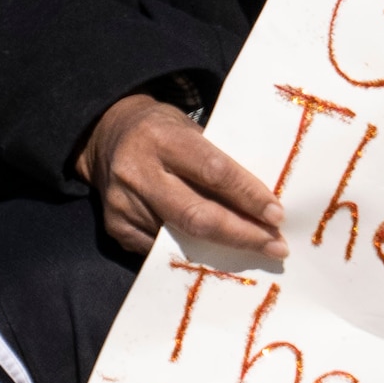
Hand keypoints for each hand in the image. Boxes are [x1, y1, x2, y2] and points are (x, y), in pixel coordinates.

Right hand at [82, 90, 282, 258]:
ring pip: (182, 238)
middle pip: (198, 215)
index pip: (214, 171)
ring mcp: (124, 203)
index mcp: (162, 138)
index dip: (248, 196)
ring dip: (223, 249)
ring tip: (254, 252)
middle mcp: (138, 172)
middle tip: (276, 247)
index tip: (277, 216)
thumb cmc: (162, 131)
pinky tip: (212, 251)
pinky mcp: (116, 227)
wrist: (106, 137)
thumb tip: (260, 205)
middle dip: (243, 234)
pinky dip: (192, 251)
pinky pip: (162, 249)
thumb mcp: (189, 130)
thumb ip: (216, 163)